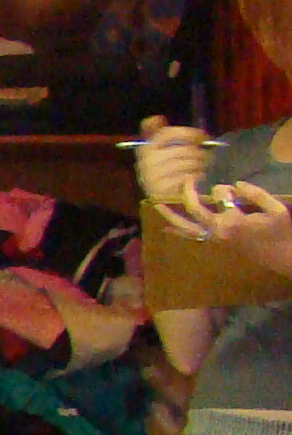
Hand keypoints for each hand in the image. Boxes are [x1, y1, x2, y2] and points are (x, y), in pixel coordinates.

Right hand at [136, 118, 210, 211]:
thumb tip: (156, 118)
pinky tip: (197, 178)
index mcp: (145, 149)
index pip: (168, 133)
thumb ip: (156, 133)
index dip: (189, 133)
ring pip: (189, 163)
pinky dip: (198, 177)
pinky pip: (190, 177)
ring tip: (202, 167)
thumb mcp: (157, 151)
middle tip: (206, 156)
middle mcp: (146, 162)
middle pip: (184, 149)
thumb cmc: (164, 170)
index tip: (203, 136)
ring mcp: (155, 177)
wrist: (162, 200)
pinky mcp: (166, 191)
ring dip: (201, 165)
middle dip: (200, 152)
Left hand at [162, 179, 291, 275]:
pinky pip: (193, 237)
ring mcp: (215, 238)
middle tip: (188, 178)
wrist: (282, 256)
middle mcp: (218, 230)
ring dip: (171, 215)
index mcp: (233, 221)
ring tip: (156, 204)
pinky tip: (166, 229)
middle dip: (188, 192)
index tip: (236, 190)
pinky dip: (179, 233)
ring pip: (186, 226)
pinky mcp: (216, 242)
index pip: (219, 195)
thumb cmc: (281, 231)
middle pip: (193, 209)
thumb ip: (255, 194)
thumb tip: (236, 184)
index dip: (225, 187)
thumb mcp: (276, 209)